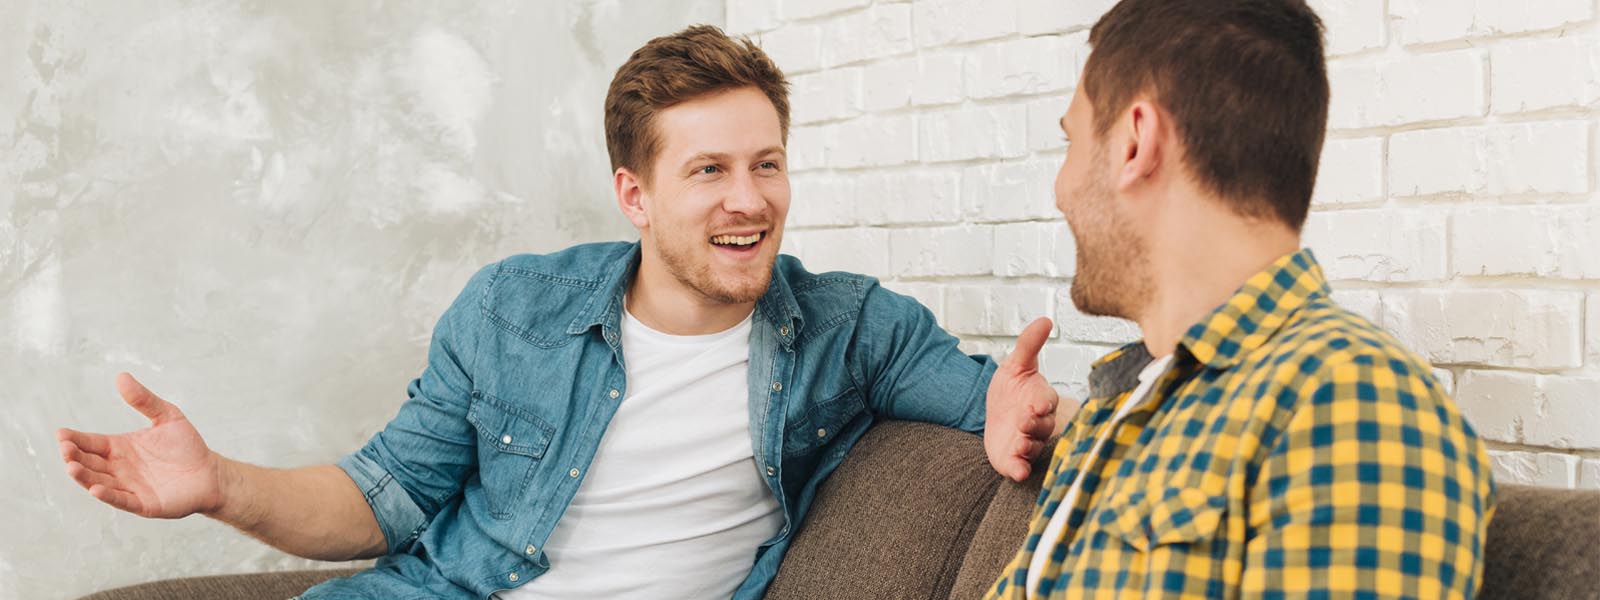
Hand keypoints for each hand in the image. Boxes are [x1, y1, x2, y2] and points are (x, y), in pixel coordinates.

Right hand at [57, 373, 225, 518]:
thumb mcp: (167, 416)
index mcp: (119, 447)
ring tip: (71, 466)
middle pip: (89, 463)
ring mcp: (129, 487)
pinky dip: (107, 495)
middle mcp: (119, 468)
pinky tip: (96, 489)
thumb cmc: (187, 445)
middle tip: (65, 448)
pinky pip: (121, 500)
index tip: (61, 433)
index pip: (91, 443)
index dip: (75, 439)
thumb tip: (121, 376)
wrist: (211, 472)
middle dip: (74, 456)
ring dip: (84, 476)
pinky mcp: (143, 504)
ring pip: (99, 482)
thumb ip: (144, 399)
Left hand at [984, 317, 1065, 481]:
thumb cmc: (1011, 388)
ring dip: (1026, 447)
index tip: (1037, 403)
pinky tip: (1017, 471)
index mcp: (1040, 399)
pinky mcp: (1015, 459)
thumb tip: (1045, 319)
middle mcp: (1037, 423)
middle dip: (1033, 425)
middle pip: (1042, 426)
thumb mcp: (1015, 363)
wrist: (993, 412)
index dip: (1043, 403)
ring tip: (1018, 444)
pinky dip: (1020, 470)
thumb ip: (1028, 344)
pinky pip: (1021, 467)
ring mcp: (1027, 442)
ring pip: (1033, 447)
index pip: (1047, 401)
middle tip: (1023, 422)